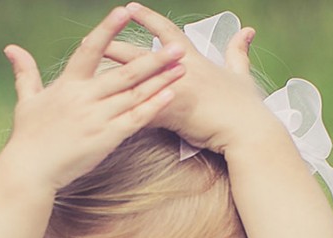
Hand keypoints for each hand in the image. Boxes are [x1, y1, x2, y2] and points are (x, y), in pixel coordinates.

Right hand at [0, 6, 186, 188]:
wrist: (30, 170)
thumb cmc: (28, 136)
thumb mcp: (26, 100)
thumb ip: (25, 72)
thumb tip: (11, 48)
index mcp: (68, 84)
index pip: (90, 50)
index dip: (107, 29)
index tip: (123, 11)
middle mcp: (85, 97)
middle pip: (124, 73)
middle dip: (153, 59)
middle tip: (176, 47)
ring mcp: (97, 118)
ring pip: (135, 94)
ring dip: (160, 80)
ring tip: (181, 67)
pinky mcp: (106, 138)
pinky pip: (135, 119)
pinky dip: (153, 106)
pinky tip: (170, 95)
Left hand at [106, 3, 279, 154]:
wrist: (247, 130)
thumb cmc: (246, 105)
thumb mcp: (242, 74)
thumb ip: (238, 51)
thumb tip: (247, 30)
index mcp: (194, 59)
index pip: (166, 32)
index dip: (147, 19)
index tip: (129, 8)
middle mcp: (178, 71)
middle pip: (138, 55)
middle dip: (114, 48)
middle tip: (93, 42)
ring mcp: (171, 91)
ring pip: (133, 84)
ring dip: (109, 82)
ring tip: (85, 80)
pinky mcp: (167, 114)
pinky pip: (138, 113)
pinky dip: (122, 115)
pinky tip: (102, 117)